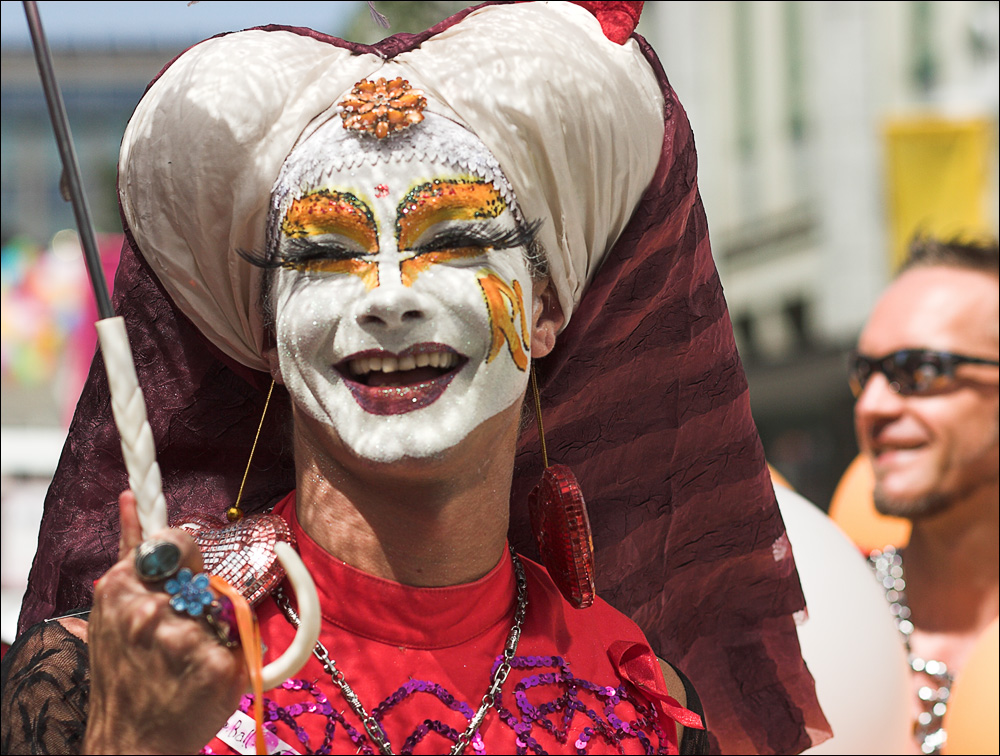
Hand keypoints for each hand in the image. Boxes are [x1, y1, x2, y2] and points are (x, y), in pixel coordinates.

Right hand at [82, 491, 247, 753]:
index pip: (176, 541)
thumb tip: (131, 498)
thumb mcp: (112, 611)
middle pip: (205, 580)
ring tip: (182, 665)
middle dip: (199, 604)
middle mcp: (151, 609)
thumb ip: (131, 554)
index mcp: (122, 589)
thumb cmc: (124, 675)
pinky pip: (243, 643)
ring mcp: (185, 637)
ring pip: (225, 611)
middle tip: (175, 640)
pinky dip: (231, 660)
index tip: (184, 571)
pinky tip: (201, 680)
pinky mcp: (218, 664)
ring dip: (214, 634)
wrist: (130, 743)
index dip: (185, 555)